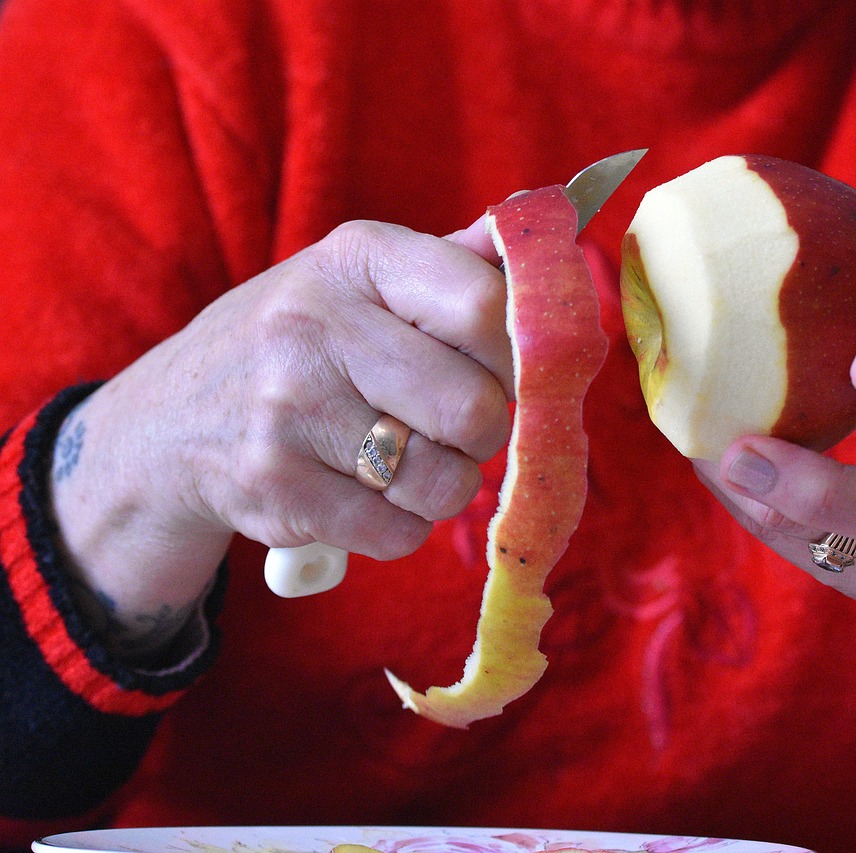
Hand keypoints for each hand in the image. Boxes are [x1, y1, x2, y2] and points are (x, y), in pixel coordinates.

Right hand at [50, 217, 510, 657]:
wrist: (173, 419)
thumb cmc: (304, 345)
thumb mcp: (363, 282)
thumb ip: (456, 266)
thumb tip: (546, 243)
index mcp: (357, 259)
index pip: (485, 304)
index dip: (520, 353)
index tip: (508, 371)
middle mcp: (316, 325)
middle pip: (473, 407)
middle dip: (483, 431)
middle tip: (455, 425)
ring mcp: (288, 409)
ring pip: (445, 481)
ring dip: (446, 484)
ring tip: (409, 459)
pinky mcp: (274, 488)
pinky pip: (401, 533)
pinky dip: (402, 524)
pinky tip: (368, 493)